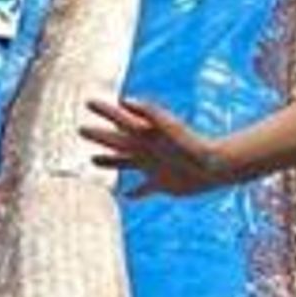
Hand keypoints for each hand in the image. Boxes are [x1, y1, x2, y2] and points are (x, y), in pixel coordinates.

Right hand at [78, 97, 226, 198]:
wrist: (214, 166)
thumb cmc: (192, 144)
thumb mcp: (169, 126)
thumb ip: (149, 113)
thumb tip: (125, 100)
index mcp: (146, 134)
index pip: (120, 119)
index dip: (104, 111)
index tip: (88, 102)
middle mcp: (146, 149)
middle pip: (116, 141)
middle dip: (99, 136)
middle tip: (81, 129)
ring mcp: (152, 166)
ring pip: (124, 163)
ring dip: (109, 161)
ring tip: (93, 160)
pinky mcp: (161, 184)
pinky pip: (144, 189)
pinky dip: (135, 193)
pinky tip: (126, 196)